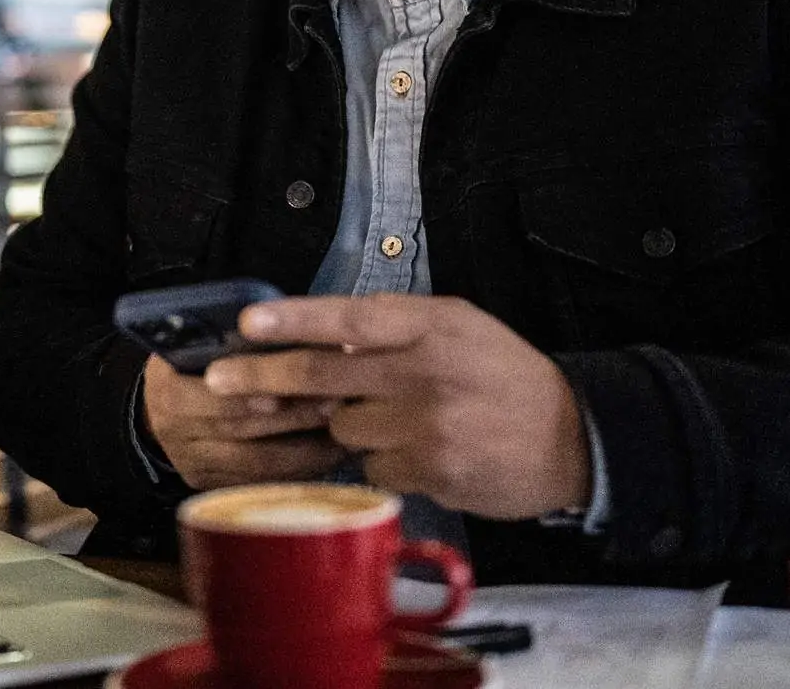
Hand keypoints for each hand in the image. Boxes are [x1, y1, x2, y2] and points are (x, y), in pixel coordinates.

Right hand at [140, 353, 345, 489]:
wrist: (164, 410)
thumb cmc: (196, 364)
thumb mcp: (206, 343)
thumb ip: (243, 343)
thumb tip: (309, 335)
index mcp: (167, 385)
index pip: (211, 392)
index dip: (252, 392)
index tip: (295, 386)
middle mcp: (172, 428)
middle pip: (239, 427)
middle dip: (292, 415)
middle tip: (337, 401)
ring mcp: (191, 463)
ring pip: (254, 463)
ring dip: (304, 448)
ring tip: (343, 430)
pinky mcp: (210, 486)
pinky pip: (259, 483)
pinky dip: (297, 470)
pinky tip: (328, 455)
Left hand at [204, 294, 590, 519]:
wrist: (571, 437)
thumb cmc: (504, 376)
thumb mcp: (458, 327)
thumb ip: (395, 324)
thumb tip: (327, 330)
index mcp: (430, 326)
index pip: (347, 317)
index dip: (291, 320)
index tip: (246, 322)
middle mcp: (423, 372)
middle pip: (322, 375)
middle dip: (261, 377)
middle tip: (217, 380)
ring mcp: (426, 426)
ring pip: (342, 427)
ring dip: (348, 425)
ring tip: (392, 418)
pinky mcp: (429, 472)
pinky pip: (372, 466)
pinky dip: (382, 460)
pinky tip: (417, 451)